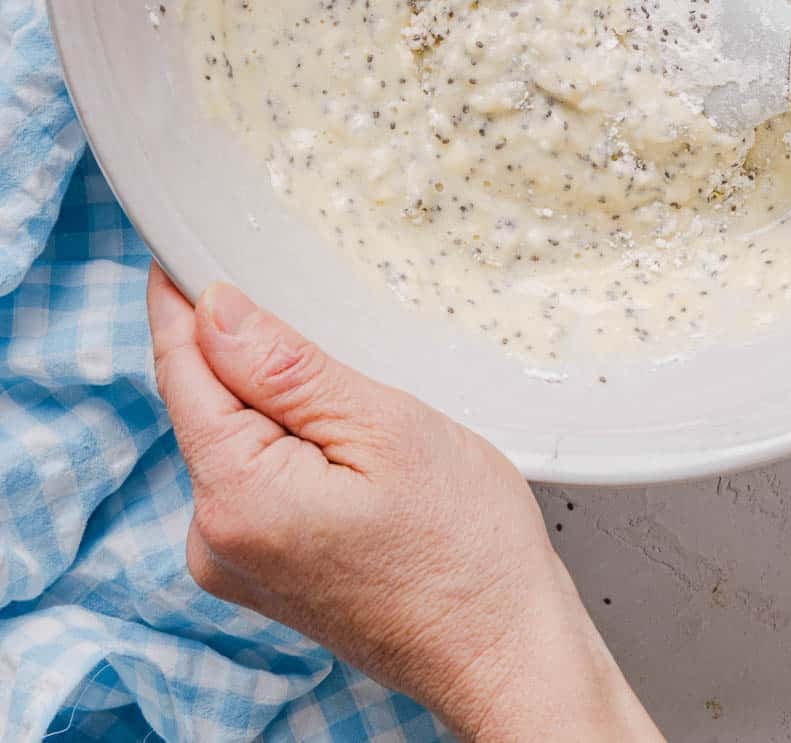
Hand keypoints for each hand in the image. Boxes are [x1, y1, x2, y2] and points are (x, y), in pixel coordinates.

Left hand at [147, 267, 661, 741]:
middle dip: (252, 351)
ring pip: (235, 435)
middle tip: (322, 316)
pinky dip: (291, 442)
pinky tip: (352, 447)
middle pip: (206, 400)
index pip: (181, 368)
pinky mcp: (263, 570)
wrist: (506, 650)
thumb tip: (214, 308)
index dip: (181, 299)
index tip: (183, 243)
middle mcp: (214, 538)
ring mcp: (236, 562)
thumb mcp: (383, 425)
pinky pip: (256, 475)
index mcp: (235, 497)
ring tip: (362, 406)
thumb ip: (285, 365)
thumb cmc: (466, 550)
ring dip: (279, 399)